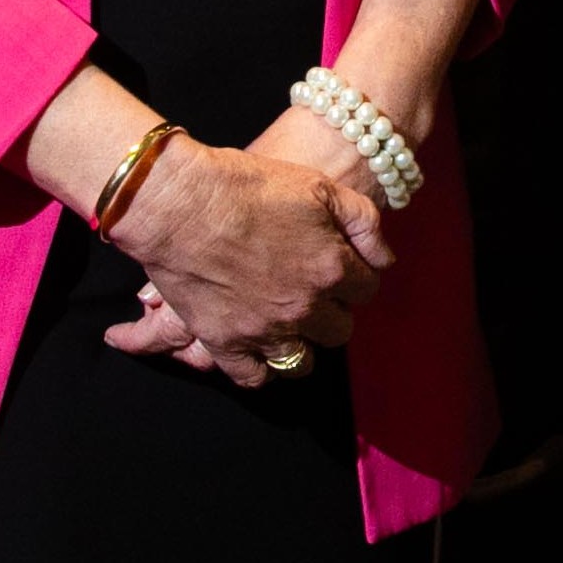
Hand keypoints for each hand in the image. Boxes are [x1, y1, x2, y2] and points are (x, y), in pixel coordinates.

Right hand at [101, 114, 386, 386]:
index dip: (356, 276)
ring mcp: (263, 330)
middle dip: (333, 311)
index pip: (366, 290)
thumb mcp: (319, 186)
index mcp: (331, 269)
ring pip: (302, 361)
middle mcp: (303, 308)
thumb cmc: (247, 185)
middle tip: (314, 292)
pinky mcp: (225, 342)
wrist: (179, 202)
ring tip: (291, 323)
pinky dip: (260, 366)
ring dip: (302, 343)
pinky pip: (253, 376)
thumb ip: (363, 222)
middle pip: (339, 330)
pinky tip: (259, 349)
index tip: (341, 267)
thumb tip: (383, 258)